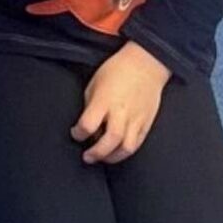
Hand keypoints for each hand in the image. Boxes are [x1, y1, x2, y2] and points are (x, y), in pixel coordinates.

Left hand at [73, 42, 169, 164]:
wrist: (145, 64)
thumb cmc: (116, 70)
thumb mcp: (94, 84)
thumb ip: (91, 106)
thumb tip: (88, 126)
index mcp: (104, 101)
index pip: (88, 125)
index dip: (78, 133)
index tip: (75, 133)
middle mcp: (121, 112)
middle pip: (109, 141)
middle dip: (96, 153)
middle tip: (87, 157)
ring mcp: (137, 119)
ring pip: (127, 148)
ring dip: (113, 157)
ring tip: (103, 158)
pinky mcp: (147, 122)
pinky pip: (138, 143)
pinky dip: (127, 151)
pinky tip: (118, 151)